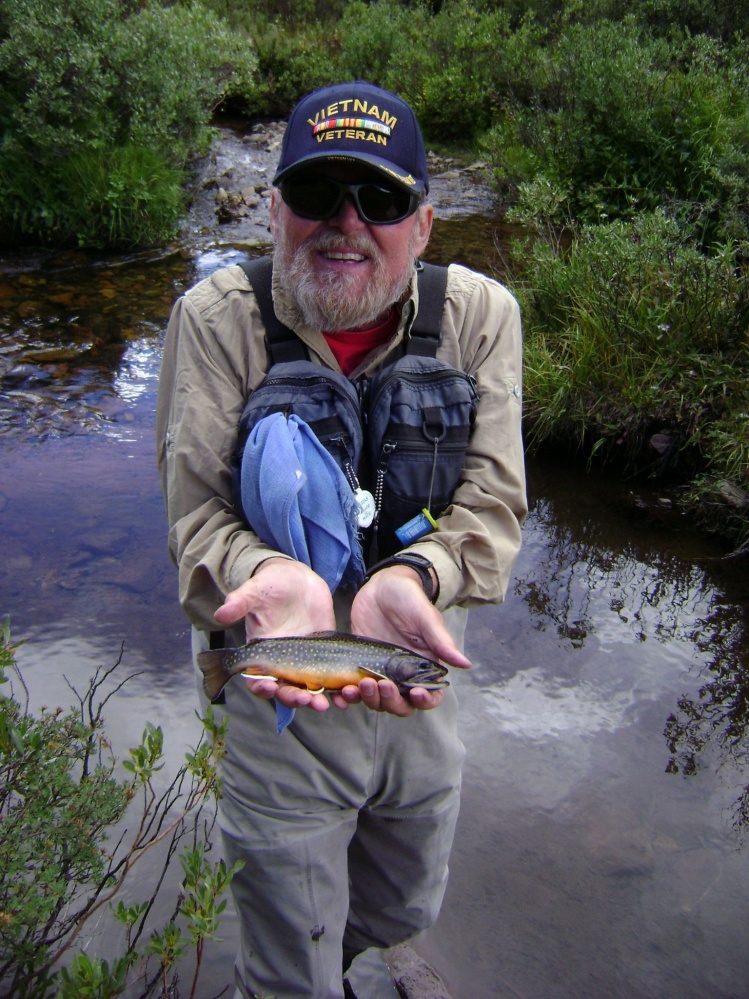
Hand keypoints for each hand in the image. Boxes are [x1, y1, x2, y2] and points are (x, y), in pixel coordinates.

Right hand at [214, 558, 334, 711]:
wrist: (298, 578)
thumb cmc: (272, 583)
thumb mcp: (256, 590)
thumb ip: (240, 602)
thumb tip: (220, 613)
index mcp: (261, 652)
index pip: (257, 679)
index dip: (261, 687)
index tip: (270, 687)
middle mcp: (282, 662)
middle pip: (285, 690)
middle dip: (294, 698)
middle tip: (306, 700)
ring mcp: (304, 661)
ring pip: (308, 689)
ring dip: (316, 700)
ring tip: (327, 704)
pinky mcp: (325, 655)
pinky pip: (330, 678)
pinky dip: (338, 690)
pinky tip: (348, 695)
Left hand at [332, 565, 470, 716]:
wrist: (381, 585)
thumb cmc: (409, 598)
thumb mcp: (425, 617)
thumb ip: (442, 641)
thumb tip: (466, 664)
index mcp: (424, 666)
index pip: (429, 696)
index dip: (424, 701)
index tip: (415, 692)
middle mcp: (403, 674)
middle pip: (400, 704)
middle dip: (391, 701)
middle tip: (380, 684)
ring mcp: (380, 671)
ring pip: (377, 701)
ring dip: (369, 700)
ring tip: (359, 686)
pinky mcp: (359, 666)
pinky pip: (355, 688)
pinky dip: (350, 694)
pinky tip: (343, 689)